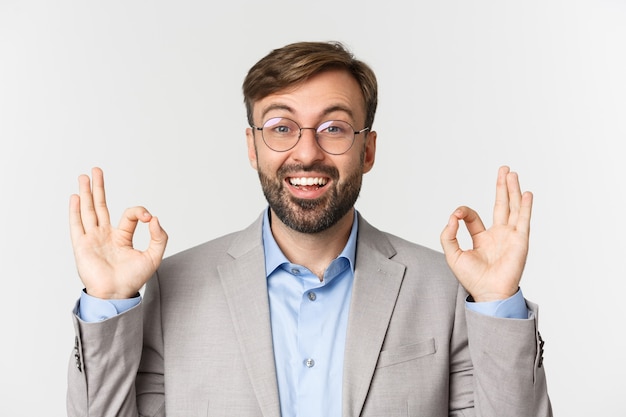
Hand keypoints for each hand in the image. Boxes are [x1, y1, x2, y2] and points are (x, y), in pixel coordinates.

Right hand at [69, 167, 167, 298]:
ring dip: (86, 193)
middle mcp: (105, 235)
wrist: (117, 294)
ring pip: (88, 211)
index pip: (129, 215)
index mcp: (121, 237)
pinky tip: (75, 197)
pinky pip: (77, 225)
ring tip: (84, 176)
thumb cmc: (133, 279)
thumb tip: (155, 219)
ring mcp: (92, 239)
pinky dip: (76, 211)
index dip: (141, 212)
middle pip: (100, 206)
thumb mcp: (154, 257)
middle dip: (98, 188)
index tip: (149, 218)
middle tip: (96, 170)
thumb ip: (159, 237)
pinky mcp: (82, 246)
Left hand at [440, 166, 532, 301]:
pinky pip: (524, 219)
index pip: (474, 217)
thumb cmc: (472, 278)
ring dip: (513, 190)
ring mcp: (510, 236)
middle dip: (502, 187)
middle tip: (504, 169)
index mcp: (482, 238)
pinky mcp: (520, 240)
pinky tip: (526, 193)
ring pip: (513, 207)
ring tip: (512, 173)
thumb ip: (448, 235)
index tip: (456, 216)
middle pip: (501, 205)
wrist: (488, 292)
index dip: (464, 212)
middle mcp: (498, 235)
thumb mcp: (452, 254)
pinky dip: (525, 206)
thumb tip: (453, 217)